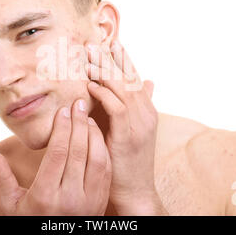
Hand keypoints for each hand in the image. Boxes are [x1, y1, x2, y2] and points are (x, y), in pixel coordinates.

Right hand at [0, 99, 111, 215]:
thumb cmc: (31, 221)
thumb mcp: (11, 205)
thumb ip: (2, 178)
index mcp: (45, 196)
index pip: (57, 154)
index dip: (61, 129)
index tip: (62, 110)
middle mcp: (69, 198)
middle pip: (78, 152)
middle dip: (78, 124)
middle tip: (77, 104)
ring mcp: (89, 200)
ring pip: (97, 159)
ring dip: (93, 134)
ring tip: (86, 117)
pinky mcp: (101, 201)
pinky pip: (106, 170)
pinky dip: (103, 149)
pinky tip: (96, 135)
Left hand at [84, 40, 165, 214]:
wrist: (135, 190)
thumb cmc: (128, 160)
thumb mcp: (133, 131)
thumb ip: (134, 109)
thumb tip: (142, 87)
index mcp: (147, 111)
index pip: (135, 79)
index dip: (123, 60)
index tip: (111, 44)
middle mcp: (146, 113)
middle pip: (129, 79)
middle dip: (112, 60)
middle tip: (94, 44)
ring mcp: (140, 123)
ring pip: (123, 89)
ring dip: (104, 71)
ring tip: (89, 57)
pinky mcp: (129, 135)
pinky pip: (116, 107)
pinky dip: (103, 94)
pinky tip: (90, 85)